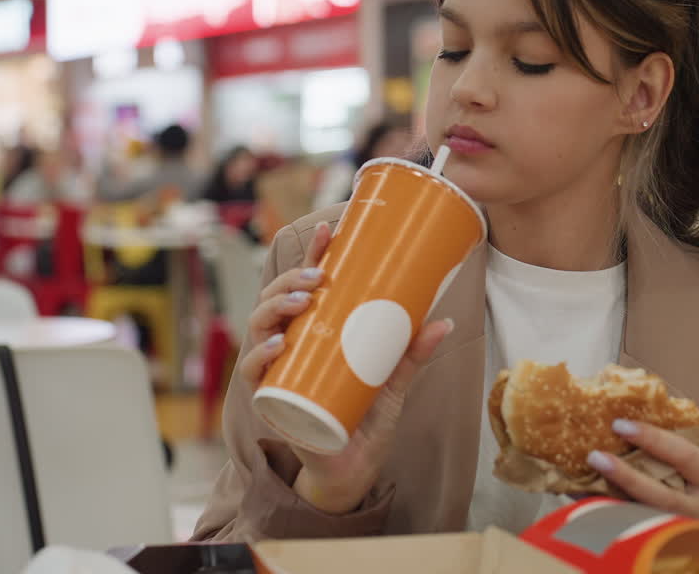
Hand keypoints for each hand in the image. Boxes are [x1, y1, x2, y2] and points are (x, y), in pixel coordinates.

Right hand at [238, 221, 452, 513]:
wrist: (353, 469)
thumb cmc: (365, 417)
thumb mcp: (392, 381)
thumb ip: (412, 354)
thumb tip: (444, 321)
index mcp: (314, 333)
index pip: (305, 285)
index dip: (312, 255)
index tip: (331, 229)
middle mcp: (289, 347)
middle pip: (275, 301)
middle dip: (290, 281)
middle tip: (318, 276)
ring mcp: (276, 373)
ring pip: (259, 330)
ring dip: (275, 309)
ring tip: (301, 302)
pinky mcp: (273, 402)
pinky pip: (255, 376)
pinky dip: (261, 358)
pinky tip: (278, 347)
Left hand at [586, 419, 698, 523]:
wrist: (695, 523)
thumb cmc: (687, 480)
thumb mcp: (688, 465)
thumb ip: (664, 447)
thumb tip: (615, 421)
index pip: (687, 456)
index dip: (654, 439)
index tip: (619, 424)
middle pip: (662, 497)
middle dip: (627, 477)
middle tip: (595, 456)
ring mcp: (679, 532)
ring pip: (643, 518)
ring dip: (609, 501)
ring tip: (579, 483)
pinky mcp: (658, 545)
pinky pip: (628, 530)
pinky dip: (603, 514)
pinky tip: (581, 499)